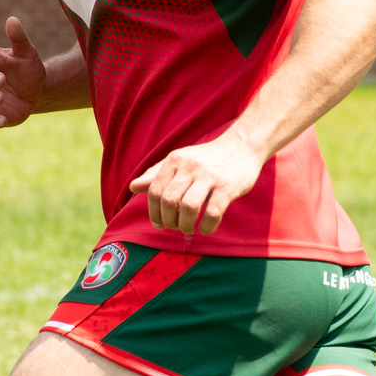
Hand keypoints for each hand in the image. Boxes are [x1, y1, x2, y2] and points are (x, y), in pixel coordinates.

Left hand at [128, 128, 265, 236]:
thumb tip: (132, 187)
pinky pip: (213, 212)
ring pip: (188, 207)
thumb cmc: (208, 159)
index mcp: (175, 161)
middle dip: (168, 220)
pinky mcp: (228, 187)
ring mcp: (209, 177)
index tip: (160, 224)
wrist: (242, 146)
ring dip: (185, 225)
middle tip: (175, 227)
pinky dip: (206, 226)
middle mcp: (190, 167)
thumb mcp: (180, 161)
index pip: (154, 191)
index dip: (153, 212)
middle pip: (168, 200)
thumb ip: (156, 174)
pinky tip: (206, 228)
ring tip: (188, 229)